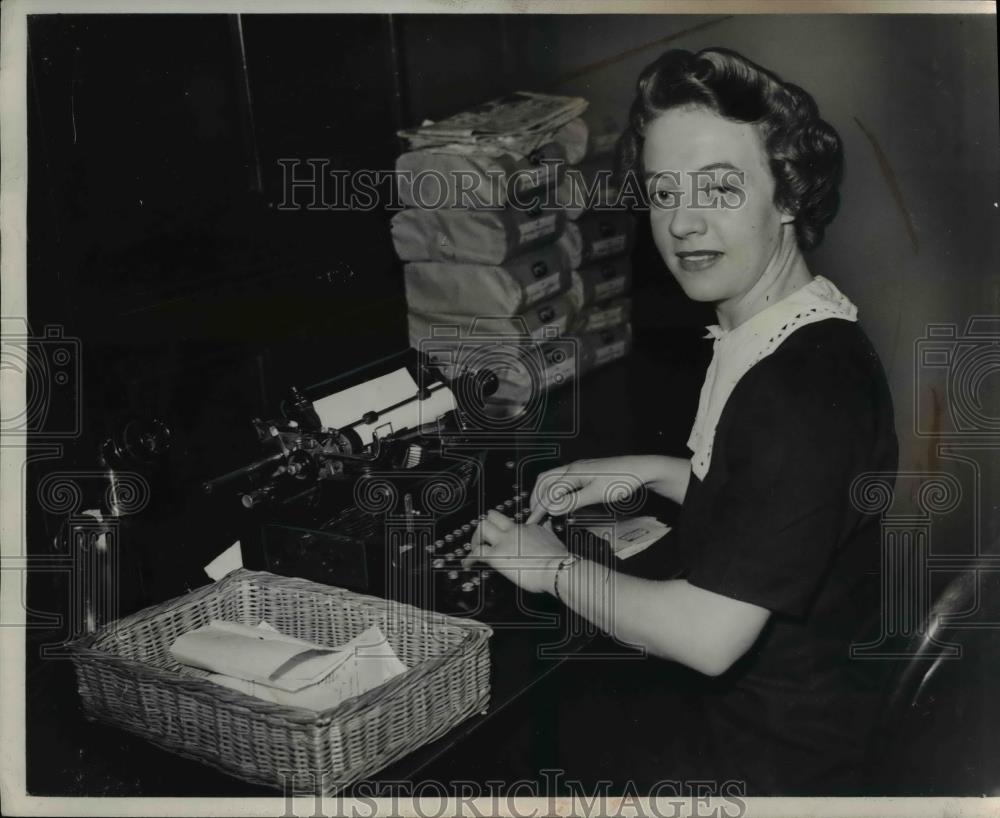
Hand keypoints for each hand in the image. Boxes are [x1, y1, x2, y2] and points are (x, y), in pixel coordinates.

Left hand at [461, 510, 568, 593]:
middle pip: (493, 516)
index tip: (504, 539)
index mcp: (530, 528)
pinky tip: (467, 564)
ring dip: (475, 538)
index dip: (506, 531)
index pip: (512, 523)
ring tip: (474, 549)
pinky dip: (469, 559)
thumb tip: (549, 526)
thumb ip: (549, 533)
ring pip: (482, 528)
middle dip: (485, 525)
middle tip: (482, 538)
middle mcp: (515, 530)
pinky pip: (476, 553)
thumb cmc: (559, 561)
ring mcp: (504, 541)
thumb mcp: (556, 541)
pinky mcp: (497, 555)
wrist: (557, 568)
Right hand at [525, 456, 648, 523]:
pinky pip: (562, 480)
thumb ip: (573, 501)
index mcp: (573, 472)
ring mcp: (579, 468)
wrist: (640, 469)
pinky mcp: (585, 472)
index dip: (539, 507)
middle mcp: (573, 467)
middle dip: (536, 498)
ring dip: (544, 493)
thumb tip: (551, 508)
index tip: (533, 522)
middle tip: (533, 516)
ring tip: (541, 509)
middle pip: (545, 480)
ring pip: (552, 479)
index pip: (549, 490)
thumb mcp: (597, 494)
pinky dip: (554, 491)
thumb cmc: (622, 481)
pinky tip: (558, 501)